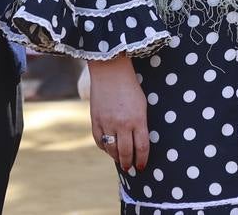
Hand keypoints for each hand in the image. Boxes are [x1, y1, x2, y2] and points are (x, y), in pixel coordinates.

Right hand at [87, 55, 148, 171]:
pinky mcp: (95, 120)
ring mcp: (107, 123)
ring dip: (116, 157)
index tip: (141, 166)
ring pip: (111, 149)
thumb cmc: (130, 86)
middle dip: (128, 163)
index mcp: (138, 119)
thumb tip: (139, 142)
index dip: (142, 160)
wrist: (111, 70)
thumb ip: (140, 123)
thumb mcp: (142, 105)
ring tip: (119, 160)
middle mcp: (122, 124)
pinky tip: (108, 149)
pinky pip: (99, 141)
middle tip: (129, 168)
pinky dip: (104, 147)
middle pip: (126, 152)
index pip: (142, 147)